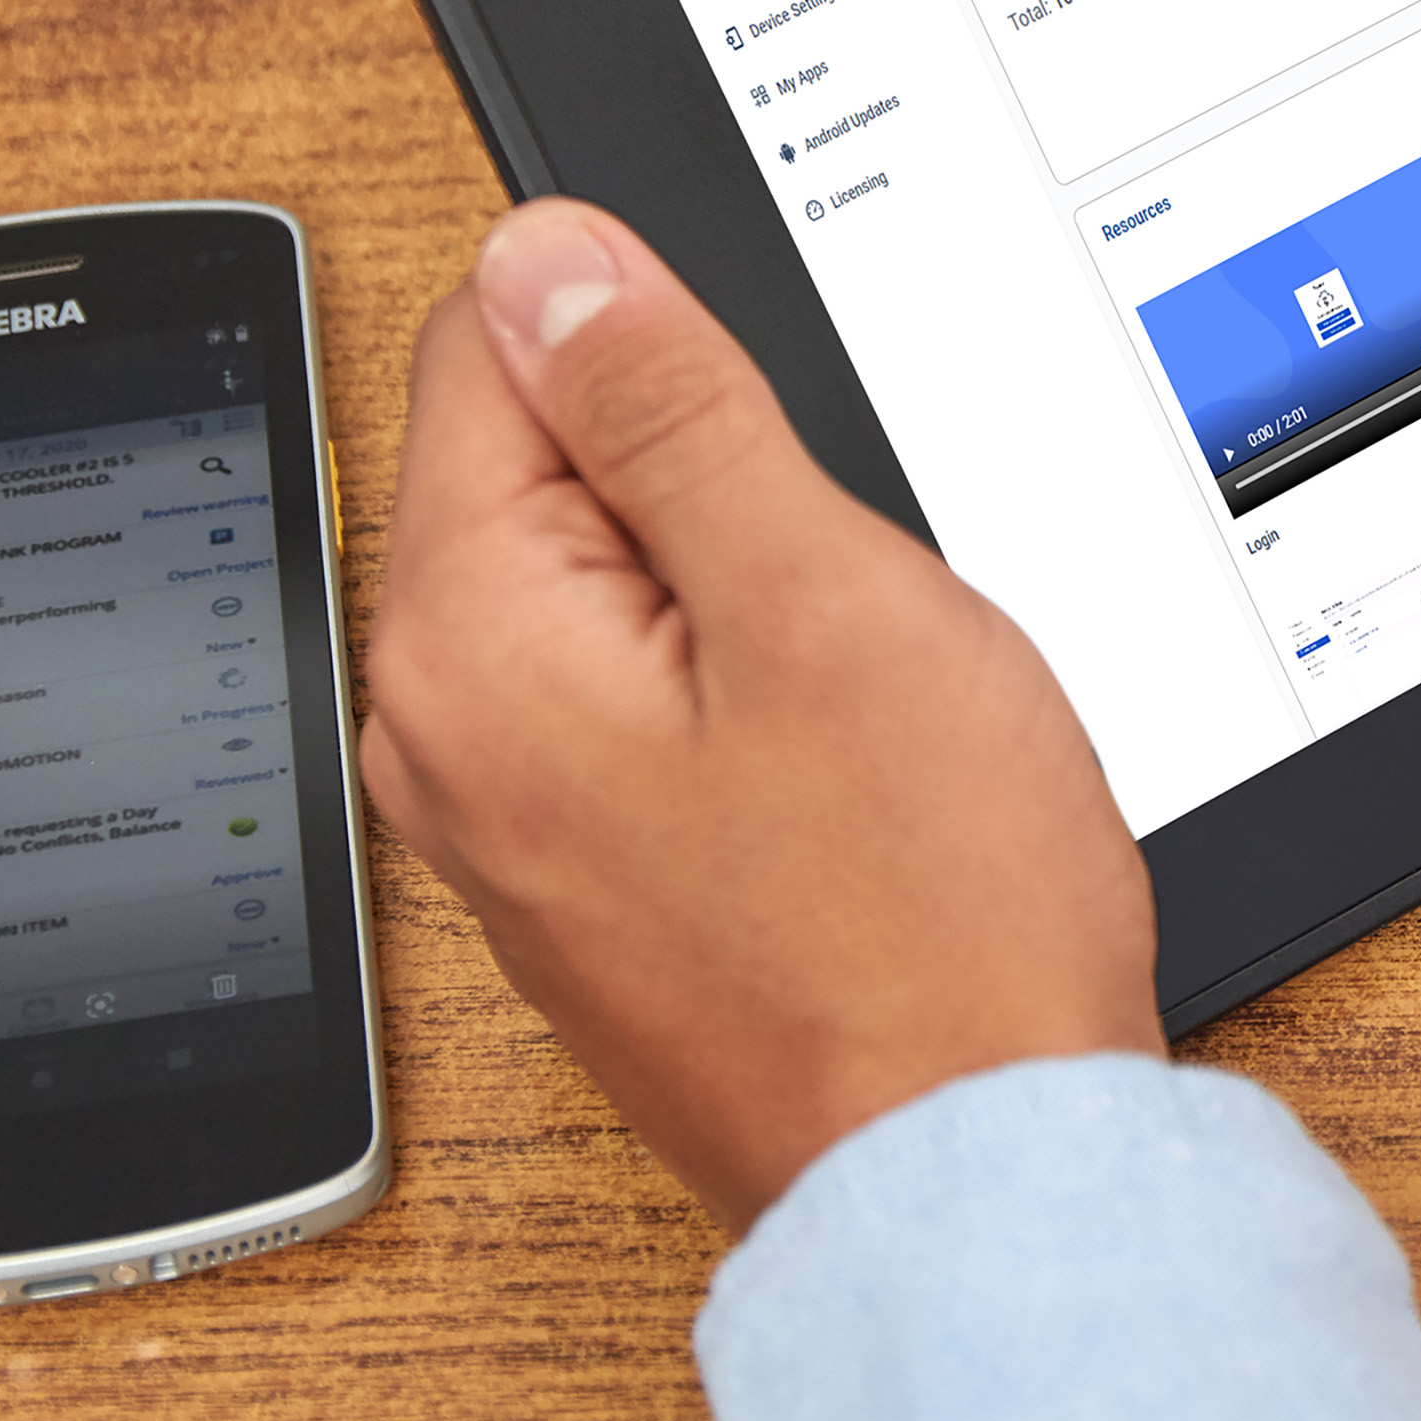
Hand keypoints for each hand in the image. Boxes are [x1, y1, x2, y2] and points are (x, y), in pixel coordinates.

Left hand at [359, 200, 1163, 1229]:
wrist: (975, 1167)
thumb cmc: (923, 918)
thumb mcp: (815, 593)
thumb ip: (666, 403)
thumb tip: (549, 252)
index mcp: (468, 636)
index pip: (493, 341)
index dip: (660, 340)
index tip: (767, 428)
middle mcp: (445, 725)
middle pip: (550, 458)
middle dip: (707, 473)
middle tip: (829, 594)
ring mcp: (510, 805)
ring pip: (616, 572)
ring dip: (739, 580)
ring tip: (842, 693)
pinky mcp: (586, 856)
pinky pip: (642, 682)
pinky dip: (741, 677)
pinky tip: (833, 760)